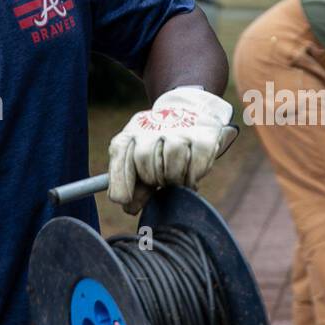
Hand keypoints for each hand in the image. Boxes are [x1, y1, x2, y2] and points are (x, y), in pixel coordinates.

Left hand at [107, 86, 235, 213]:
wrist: (191, 115)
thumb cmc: (160, 148)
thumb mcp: (142, 163)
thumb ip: (136, 186)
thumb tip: (130, 208)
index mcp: (131, 135)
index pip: (120, 156)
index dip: (121, 182)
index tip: (124, 201)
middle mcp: (153, 127)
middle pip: (145, 160)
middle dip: (153, 179)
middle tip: (161, 182)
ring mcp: (179, 129)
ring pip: (171, 161)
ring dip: (174, 178)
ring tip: (177, 179)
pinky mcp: (203, 135)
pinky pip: (196, 164)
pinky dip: (193, 175)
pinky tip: (192, 173)